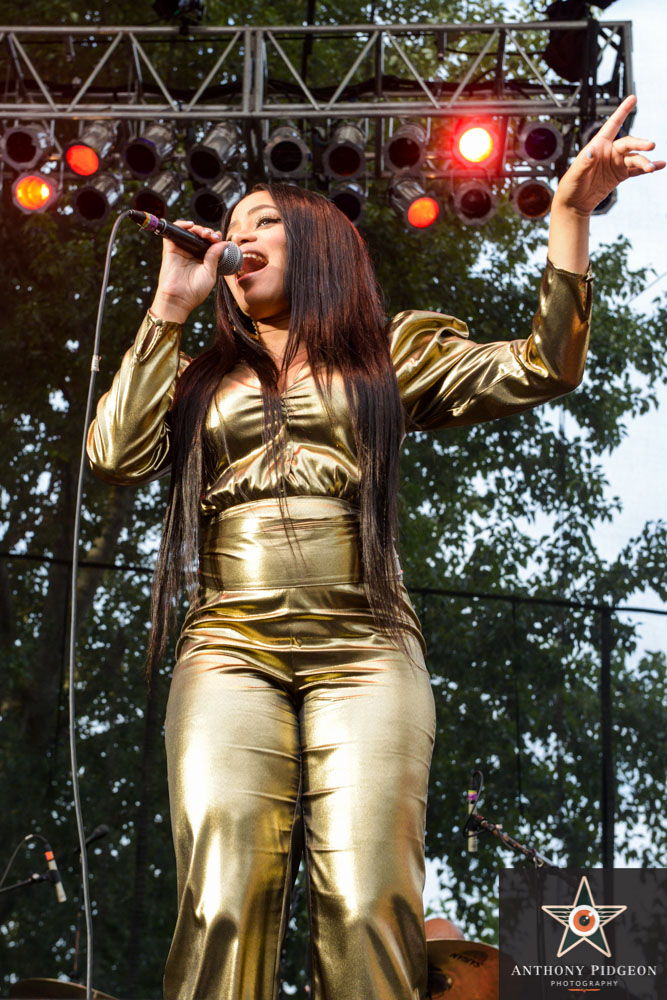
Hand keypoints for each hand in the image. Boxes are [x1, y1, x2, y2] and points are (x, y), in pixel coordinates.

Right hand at [150, 220, 233, 323]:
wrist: (179, 299)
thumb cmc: (195, 291)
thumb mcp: (210, 272)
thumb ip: (215, 256)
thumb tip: (223, 242)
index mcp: (202, 259)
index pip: (208, 243)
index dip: (214, 237)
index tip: (219, 238)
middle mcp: (191, 253)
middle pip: (199, 235)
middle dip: (207, 232)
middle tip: (212, 236)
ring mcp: (181, 250)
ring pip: (189, 231)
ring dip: (197, 228)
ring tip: (204, 234)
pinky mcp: (170, 249)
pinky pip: (175, 232)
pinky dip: (182, 225)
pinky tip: (190, 225)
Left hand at [553, 94, 664, 217]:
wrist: (574, 204)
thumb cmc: (570, 186)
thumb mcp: (575, 174)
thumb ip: (584, 162)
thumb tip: (592, 150)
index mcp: (598, 146)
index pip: (612, 125)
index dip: (622, 111)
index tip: (633, 98)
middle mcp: (609, 152)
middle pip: (628, 143)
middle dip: (640, 144)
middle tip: (650, 145)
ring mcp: (616, 163)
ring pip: (634, 158)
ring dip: (644, 162)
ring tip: (652, 168)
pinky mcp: (620, 175)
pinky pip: (636, 170)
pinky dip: (647, 168)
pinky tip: (660, 166)